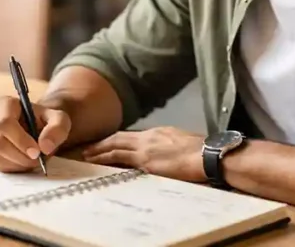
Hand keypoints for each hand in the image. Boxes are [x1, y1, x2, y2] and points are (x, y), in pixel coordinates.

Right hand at [0, 96, 70, 172]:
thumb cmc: (44, 121)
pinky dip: (12, 167)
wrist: (35, 127)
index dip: (20, 140)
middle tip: (37, 159)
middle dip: (20, 155)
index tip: (36, 152)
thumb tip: (45, 146)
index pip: (5, 123)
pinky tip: (22, 161)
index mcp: (4, 103)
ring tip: (32, 159)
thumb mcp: (59, 120)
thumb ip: (57, 129)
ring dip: (18, 162)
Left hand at [82, 126, 205, 181]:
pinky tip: (97, 162)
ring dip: (99, 150)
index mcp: (158, 133)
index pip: (131, 136)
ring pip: (115, 146)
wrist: (208, 155)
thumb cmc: (202, 152)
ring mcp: (145, 148)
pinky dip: (106, 159)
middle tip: (87, 147)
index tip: (106, 143)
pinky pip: (120, 158)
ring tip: (86, 154)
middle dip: (102, 142)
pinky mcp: (145, 161)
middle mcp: (148, 137)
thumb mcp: (182, 143)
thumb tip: (165, 154)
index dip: (116, 140)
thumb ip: (168, 147)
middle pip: (119, 138)